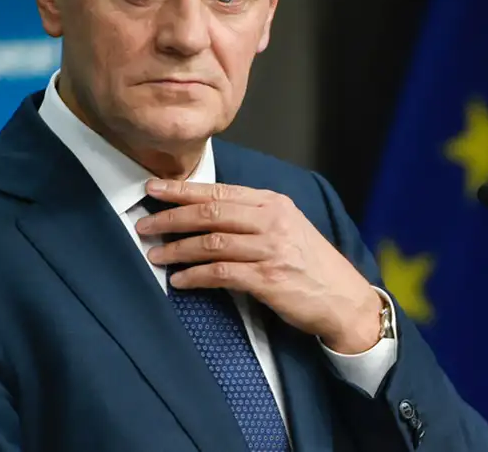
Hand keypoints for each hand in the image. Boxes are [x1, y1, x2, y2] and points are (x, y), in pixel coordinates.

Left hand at [137, 179, 382, 353]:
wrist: (343, 297)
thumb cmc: (311, 264)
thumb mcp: (287, 227)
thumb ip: (253, 217)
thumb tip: (206, 213)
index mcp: (274, 203)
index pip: (220, 191)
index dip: (183, 190)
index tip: (153, 188)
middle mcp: (272, 221)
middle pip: (211, 213)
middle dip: (172, 217)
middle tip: (144, 224)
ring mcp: (271, 249)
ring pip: (212, 242)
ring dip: (177, 249)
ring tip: (154, 254)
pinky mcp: (268, 278)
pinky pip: (221, 273)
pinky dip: (195, 276)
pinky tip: (179, 280)